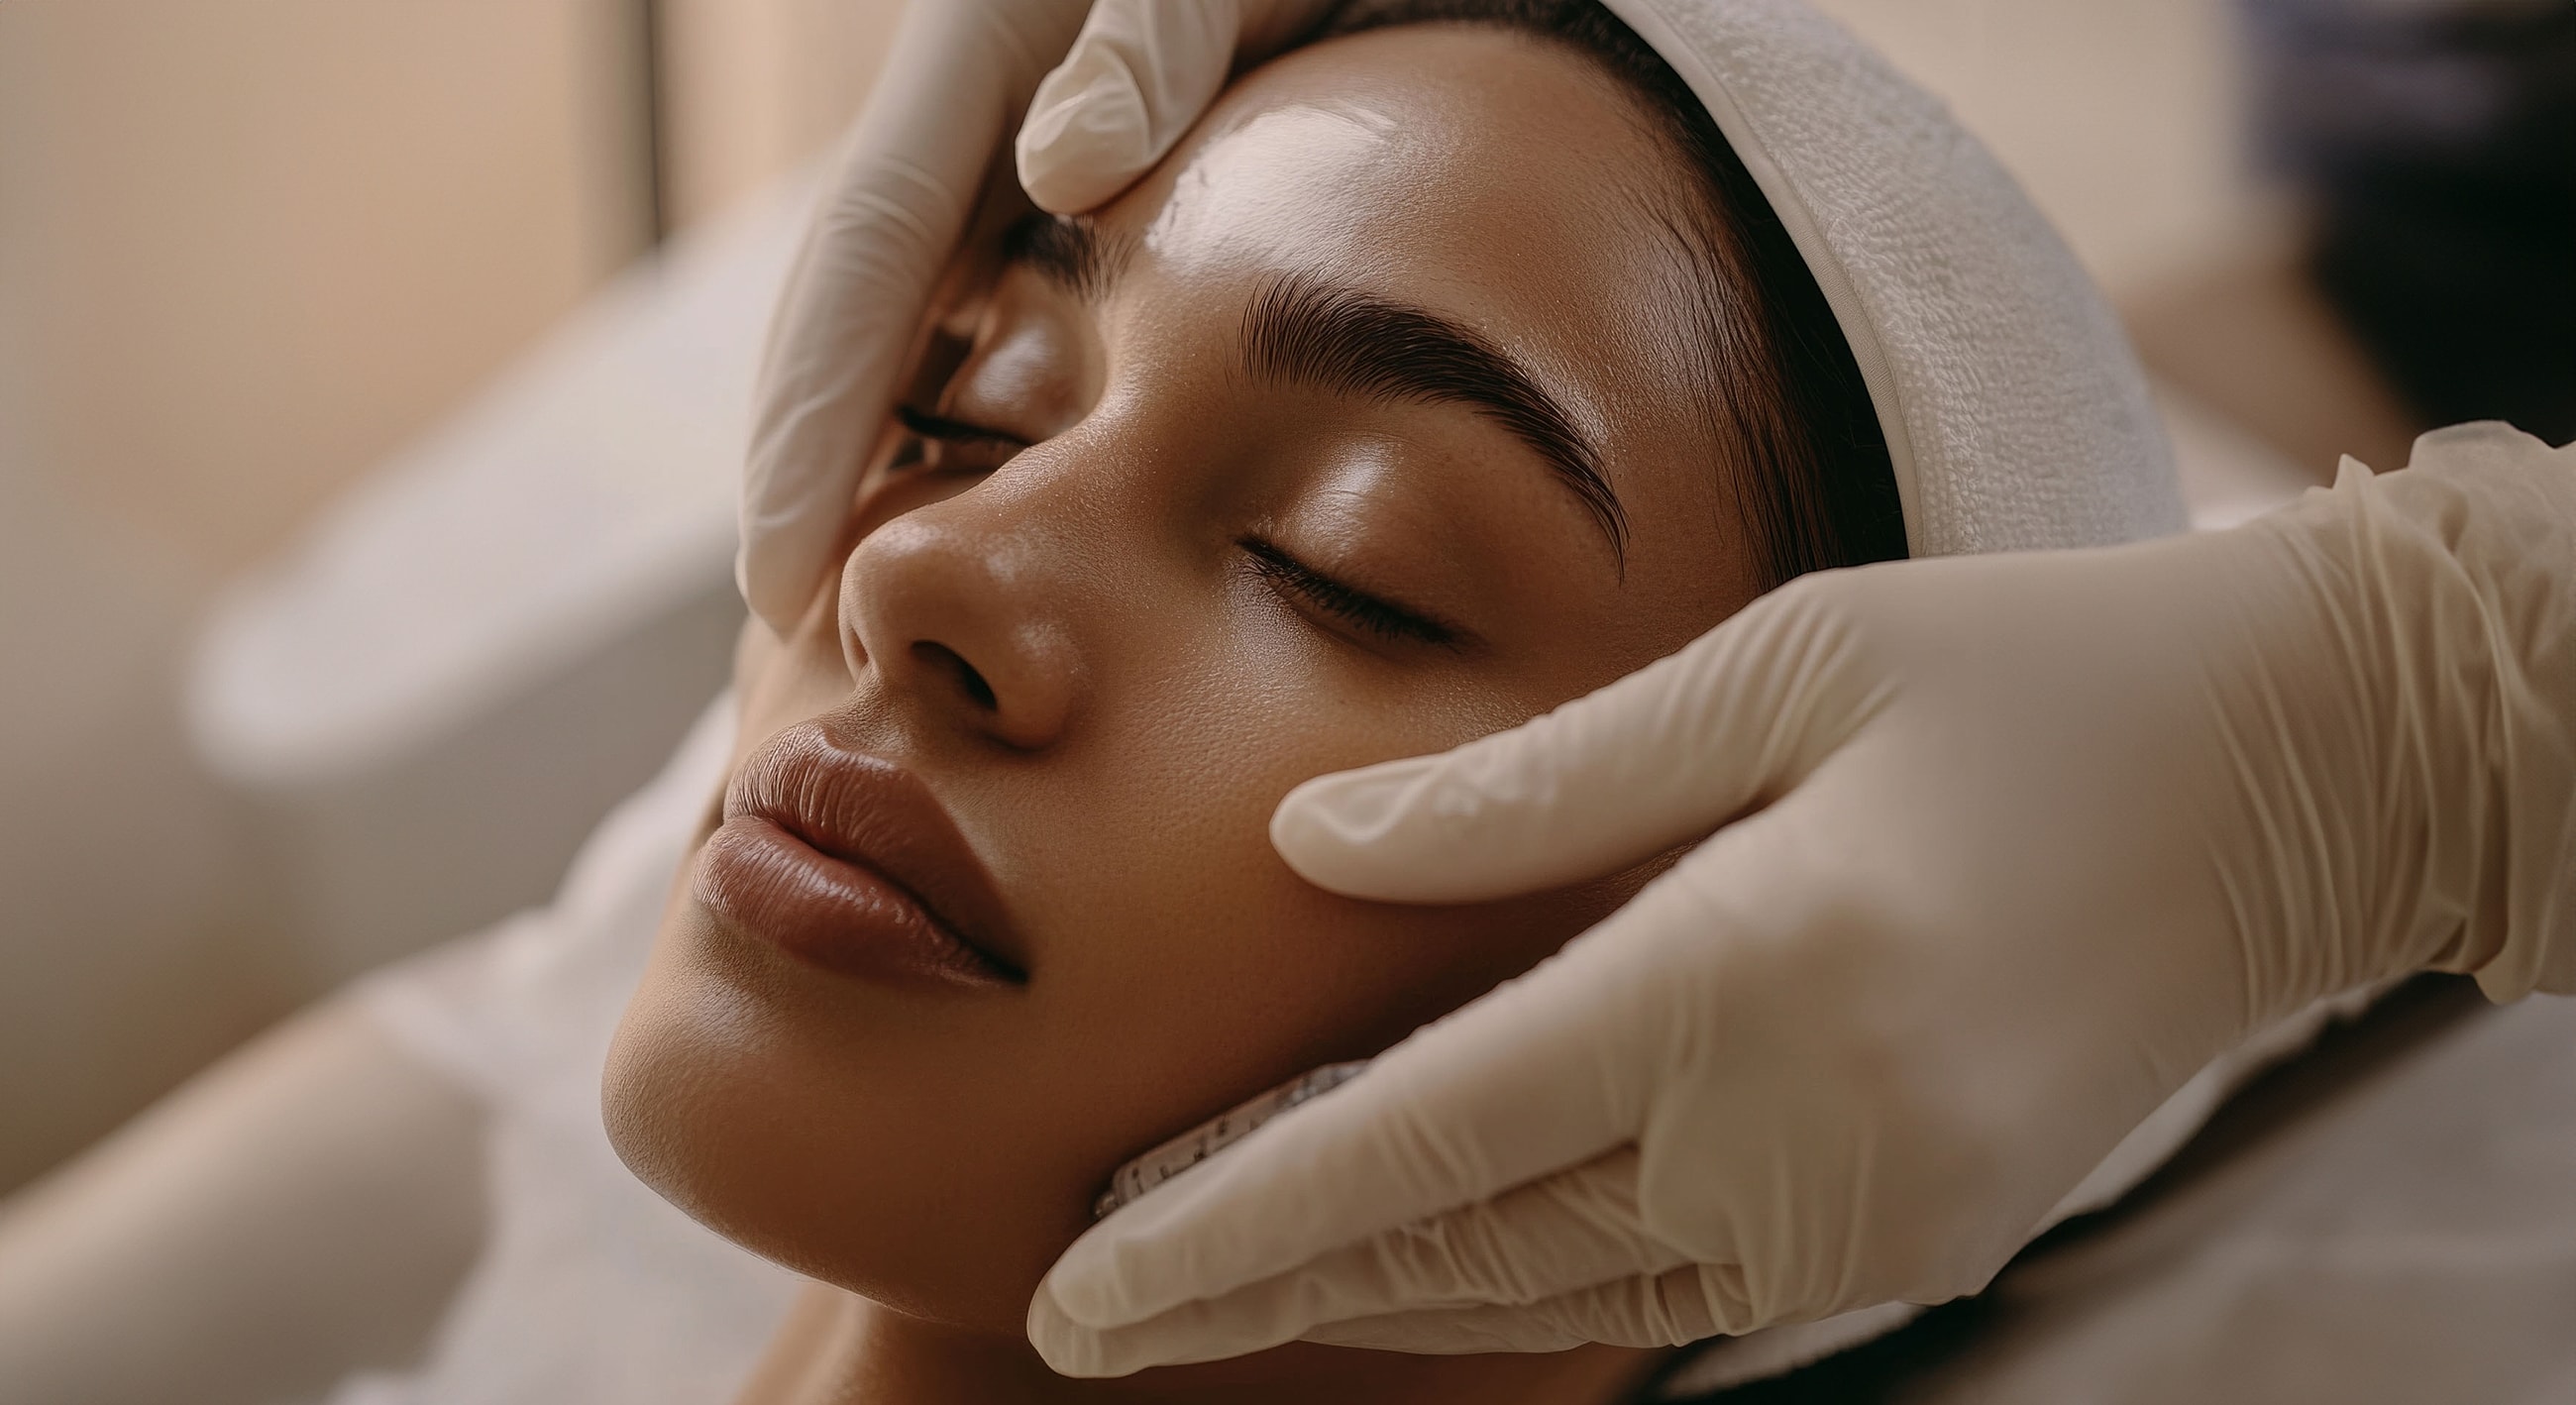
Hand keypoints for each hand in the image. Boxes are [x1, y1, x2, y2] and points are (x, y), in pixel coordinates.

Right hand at [738, 0, 1333, 632]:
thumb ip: (1151, 31)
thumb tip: (1061, 170)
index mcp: (970, 54)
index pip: (864, 263)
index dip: (806, 425)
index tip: (772, 570)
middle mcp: (968, 112)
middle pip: (855, 304)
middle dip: (808, 457)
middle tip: (788, 618)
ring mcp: (1012, 140)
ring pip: (916, 316)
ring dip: (877, 443)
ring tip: (859, 586)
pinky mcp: (1071, 167)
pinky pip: (997, 304)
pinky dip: (971, 401)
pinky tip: (987, 486)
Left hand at [1026, 423, 2575, 1374]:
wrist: (2297, 777)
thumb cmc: (2028, 674)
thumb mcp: (1779, 668)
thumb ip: (1532, 788)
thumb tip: (1313, 847)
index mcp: (1751, 976)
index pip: (1424, 1139)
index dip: (1231, 1221)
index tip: (1080, 1283)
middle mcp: (1806, 1138)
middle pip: (1462, 1249)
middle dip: (1259, 1287)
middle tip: (1083, 1312)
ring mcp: (1871, 1213)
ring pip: (1555, 1289)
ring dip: (1378, 1291)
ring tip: (1207, 1287)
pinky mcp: (1916, 1233)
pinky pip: (1672, 1283)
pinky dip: (1525, 1271)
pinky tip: (1423, 1246)